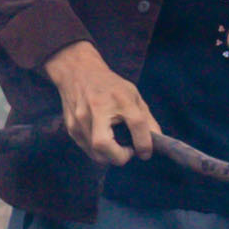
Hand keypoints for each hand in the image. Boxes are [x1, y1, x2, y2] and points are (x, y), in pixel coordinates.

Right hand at [49, 45, 155, 166]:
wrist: (78, 72)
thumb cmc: (110, 85)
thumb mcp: (132, 95)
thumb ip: (146, 118)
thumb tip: (157, 141)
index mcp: (119, 98)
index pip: (136, 123)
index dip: (143, 143)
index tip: (145, 153)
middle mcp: (97, 108)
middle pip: (103, 145)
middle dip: (119, 157)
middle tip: (127, 152)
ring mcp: (80, 119)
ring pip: (95, 153)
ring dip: (110, 156)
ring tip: (116, 146)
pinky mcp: (71, 127)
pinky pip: (87, 149)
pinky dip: (98, 152)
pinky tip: (104, 141)